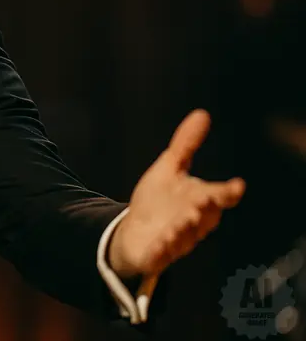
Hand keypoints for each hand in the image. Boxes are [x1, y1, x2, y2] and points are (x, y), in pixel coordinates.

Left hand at [108, 109, 244, 279]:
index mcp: (198, 201)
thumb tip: (201, 114)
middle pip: (204, 218)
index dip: (227, 193)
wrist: (133, 232)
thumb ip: (185, 146)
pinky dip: (162, 250)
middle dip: (206, 209)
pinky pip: (161, 255)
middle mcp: (192, 223)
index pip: (218, 197)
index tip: (237, 186)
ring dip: (185, 230)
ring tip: (183, 220)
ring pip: (185, 238)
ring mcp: (175, 241)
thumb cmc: (157, 201)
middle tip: (206, 200)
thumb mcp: (168, 168)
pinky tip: (161, 242)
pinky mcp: (156, 255)